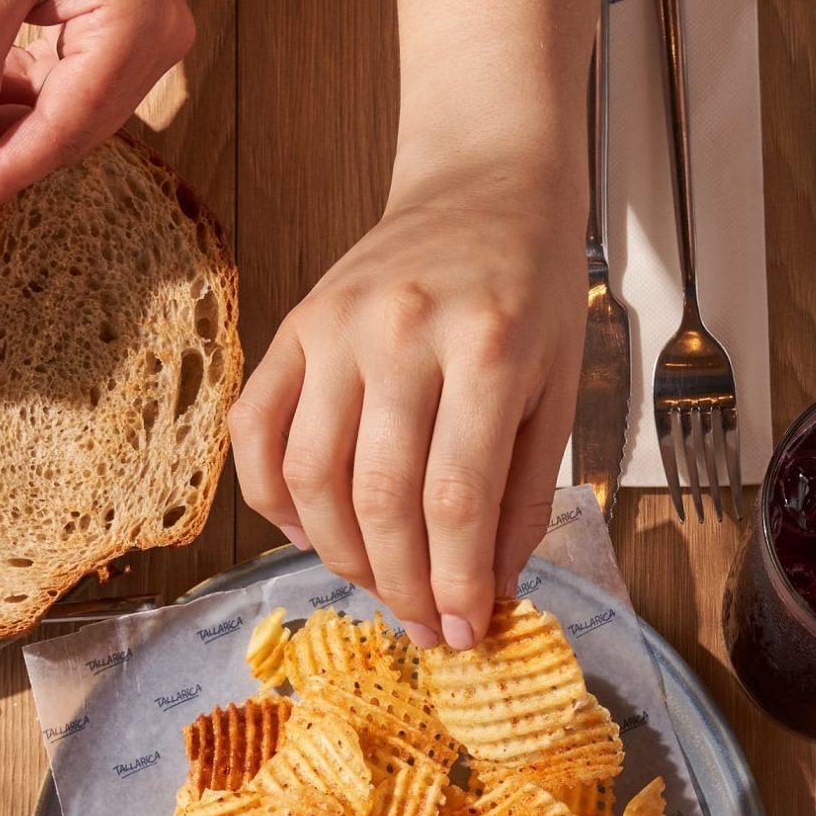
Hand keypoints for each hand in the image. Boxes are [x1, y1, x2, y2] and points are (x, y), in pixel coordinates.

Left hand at [0, 0, 194, 225]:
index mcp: (136, 27)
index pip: (68, 124)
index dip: (8, 171)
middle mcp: (152, 44)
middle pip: (72, 129)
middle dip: (3, 160)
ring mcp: (139, 41)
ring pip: (67, 113)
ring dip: (5, 135)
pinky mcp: (117, 34)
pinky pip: (65, 85)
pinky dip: (16, 102)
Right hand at [230, 155, 582, 649]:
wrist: (486, 183)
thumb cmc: (533, 291)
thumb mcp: (559, 390)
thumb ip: (524, 497)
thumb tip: (485, 595)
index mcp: (490, 349)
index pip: (456, 498)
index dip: (455, 584)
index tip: (462, 633)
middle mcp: (404, 335)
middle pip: (380, 500)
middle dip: (400, 585)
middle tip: (421, 624)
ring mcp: (335, 328)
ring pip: (311, 480)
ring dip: (340, 556)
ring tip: (378, 583)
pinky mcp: (292, 326)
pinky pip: (255, 434)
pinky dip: (273, 501)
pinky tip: (312, 530)